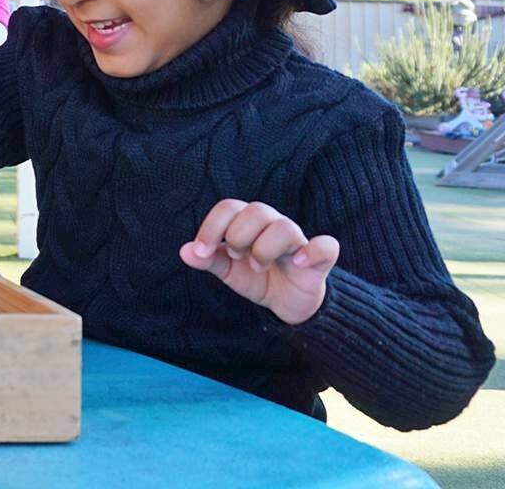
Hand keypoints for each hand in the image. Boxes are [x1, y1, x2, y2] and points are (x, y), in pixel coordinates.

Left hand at [179, 199, 339, 325]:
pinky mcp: (319, 260)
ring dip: (264, 248)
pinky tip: (297, 263)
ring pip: (285, 226)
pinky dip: (312, 251)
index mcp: (248, 223)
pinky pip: (327, 246)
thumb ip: (209, 260)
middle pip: (257, 211)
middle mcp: (273, 225)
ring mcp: (298, 241)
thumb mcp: (229, 271)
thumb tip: (184, 252)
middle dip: (239, 236)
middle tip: (237, 257)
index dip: (211, 227)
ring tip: (258, 266)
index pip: (229, 207)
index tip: (201, 251)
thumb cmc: (256, 278)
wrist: (287, 303)